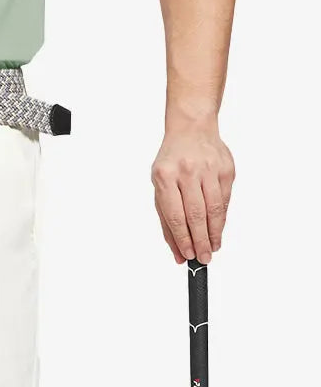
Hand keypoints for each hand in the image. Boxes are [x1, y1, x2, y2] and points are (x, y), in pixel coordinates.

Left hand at [151, 121, 234, 264]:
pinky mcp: (226, 169)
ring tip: (213, 248)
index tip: (188, 256)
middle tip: (204, 259)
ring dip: (214, 234)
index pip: (175, 215)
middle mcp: (187, 171)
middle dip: (201, 241)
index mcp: (165, 175)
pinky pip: (225, 200)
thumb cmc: (172, 161)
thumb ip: (167, 220)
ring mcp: (208, 169)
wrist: (191, 128)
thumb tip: (177, 252)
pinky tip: (218, 229)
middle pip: (196, 215)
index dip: (183, 239)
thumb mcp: (160, 185)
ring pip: (214, 209)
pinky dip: (222, 218)